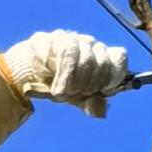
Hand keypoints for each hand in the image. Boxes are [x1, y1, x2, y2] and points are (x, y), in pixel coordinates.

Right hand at [0, 30, 131, 114]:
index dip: (114, 74)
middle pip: (100, 59)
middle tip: (78, 92)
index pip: (119, 56)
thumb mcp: (78, 98)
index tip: (105, 89)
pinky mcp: (52, 39)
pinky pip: (62, 52)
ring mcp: (72, 39)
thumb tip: (101, 112)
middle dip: (90, 82)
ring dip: (74, 77)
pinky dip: (61, 71)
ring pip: (83, 54)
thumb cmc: (61, 84)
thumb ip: (91, 104)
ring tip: (64, 91)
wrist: (33, 75)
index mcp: (101, 56)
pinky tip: (53, 81)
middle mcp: (89, 44)